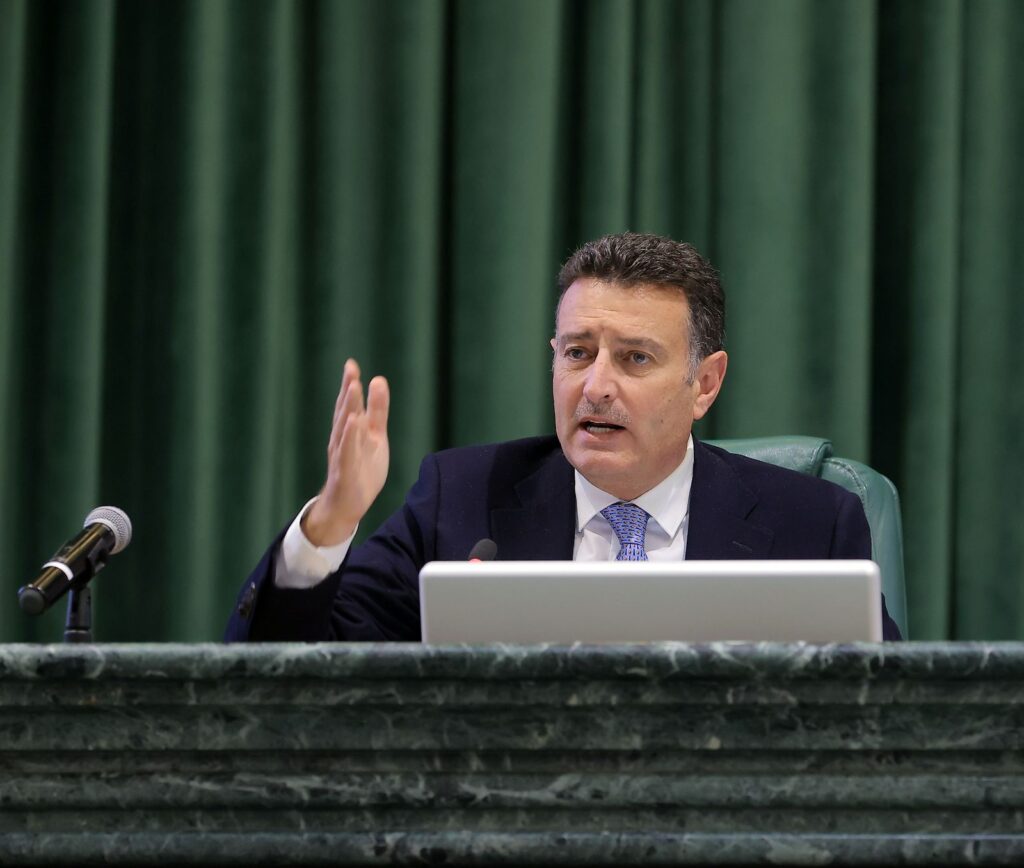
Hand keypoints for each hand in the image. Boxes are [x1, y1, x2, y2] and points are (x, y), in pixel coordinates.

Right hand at [302, 359, 390, 546]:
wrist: (349, 505)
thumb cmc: (362, 468)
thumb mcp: (375, 435)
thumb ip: (377, 410)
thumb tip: (378, 380)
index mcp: (351, 429)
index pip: (350, 403)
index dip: (350, 384)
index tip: (351, 364)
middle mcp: (343, 439)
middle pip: (345, 411)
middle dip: (348, 390)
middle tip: (350, 369)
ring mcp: (342, 454)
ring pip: (344, 428)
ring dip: (348, 407)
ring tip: (352, 387)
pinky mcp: (345, 471)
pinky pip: (347, 451)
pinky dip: (349, 436)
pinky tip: (353, 422)